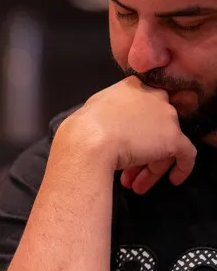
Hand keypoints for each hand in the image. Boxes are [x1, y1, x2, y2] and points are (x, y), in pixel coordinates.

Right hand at [59, 76, 195, 193]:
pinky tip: (173, 179)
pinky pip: (187, 154)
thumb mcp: (93, 109)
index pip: (144, 105)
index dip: (138, 126)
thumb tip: (109, 124)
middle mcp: (154, 96)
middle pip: (157, 125)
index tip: (131, 140)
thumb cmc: (83, 128)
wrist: (89, 141)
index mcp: (133, 86)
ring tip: (136, 184)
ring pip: (166, 142)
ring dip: (152, 166)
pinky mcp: (173, 138)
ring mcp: (166, 116)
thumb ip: (109, 111)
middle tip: (131, 170)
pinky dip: (182, 168)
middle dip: (144, 149)